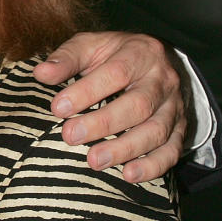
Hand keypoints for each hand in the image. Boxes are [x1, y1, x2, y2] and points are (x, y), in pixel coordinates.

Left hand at [34, 32, 186, 182]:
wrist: (158, 60)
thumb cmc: (116, 55)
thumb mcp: (92, 45)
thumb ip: (67, 58)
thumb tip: (41, 73)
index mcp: (141, 52)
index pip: (116, 73)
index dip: (87, 92)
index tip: (58, 108)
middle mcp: (163, 80)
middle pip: (138, 105)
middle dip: (103, 124)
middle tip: (69, 136)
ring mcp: (175, 106)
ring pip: (156, 131)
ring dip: (125, 149)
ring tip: (94, 161)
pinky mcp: (180, 129)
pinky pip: (173, 150)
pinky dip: (153, 165)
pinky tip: (129, 175)